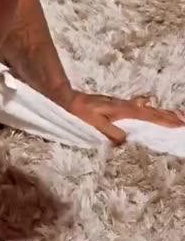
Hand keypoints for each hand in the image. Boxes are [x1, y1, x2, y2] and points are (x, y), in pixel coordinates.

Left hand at [66, 91, 184, 145]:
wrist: (67, 99)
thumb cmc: (79, 113)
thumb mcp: (94, 125)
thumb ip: (111, 132)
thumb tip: (126, 140)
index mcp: (123, 111)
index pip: (149, 117)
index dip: (164, 121)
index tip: (180, 124)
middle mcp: (126, 106)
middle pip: (152, 111)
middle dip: (169, 116)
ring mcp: (122, 105)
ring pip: (147, 108)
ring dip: (162, 112)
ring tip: (177, 115)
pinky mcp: (117, 106)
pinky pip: (138, 106)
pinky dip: (148, 108)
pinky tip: (150, 104)